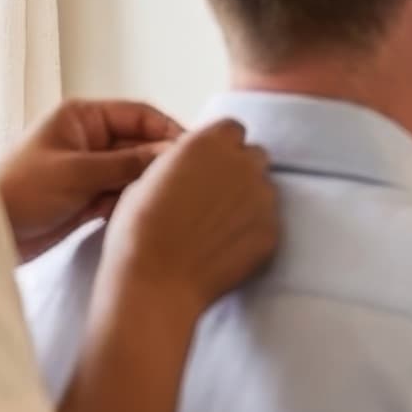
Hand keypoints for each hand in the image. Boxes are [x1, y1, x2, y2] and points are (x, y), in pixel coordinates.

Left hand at [0, 99, 183, 262]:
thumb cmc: (20, 190)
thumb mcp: (77, 172)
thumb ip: (128, 163)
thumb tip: (174, 153)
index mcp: (83, 117)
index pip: (140, 115)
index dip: (169, 131)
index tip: (195, 153)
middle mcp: (90, 138)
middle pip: (141, 143)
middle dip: (161, 162)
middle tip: (189, 182)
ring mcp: (89, 168)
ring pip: (135, 171)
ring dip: (148, 185)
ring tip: (171, 200)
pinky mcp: (87, 195)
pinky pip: (122, 194)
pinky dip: (133, 202)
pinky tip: (146, 214)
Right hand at [98, 119, 279, 318]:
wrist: (155, 282)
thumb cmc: (138, 231)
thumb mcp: (148, 179)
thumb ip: (184, 162)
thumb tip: (195, 163)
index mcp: (209, 143)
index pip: (232, 129)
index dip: (221, 146)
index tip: (208, 164)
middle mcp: (243, 164)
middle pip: (254, 156)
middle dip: (240, 169)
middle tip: (216, 196)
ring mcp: (263, 197)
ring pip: (265, 189)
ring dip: (249, 200)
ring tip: (218, 227)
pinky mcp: (273, 230)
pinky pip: (268, 222)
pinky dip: (253, 231)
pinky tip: (226, 248)